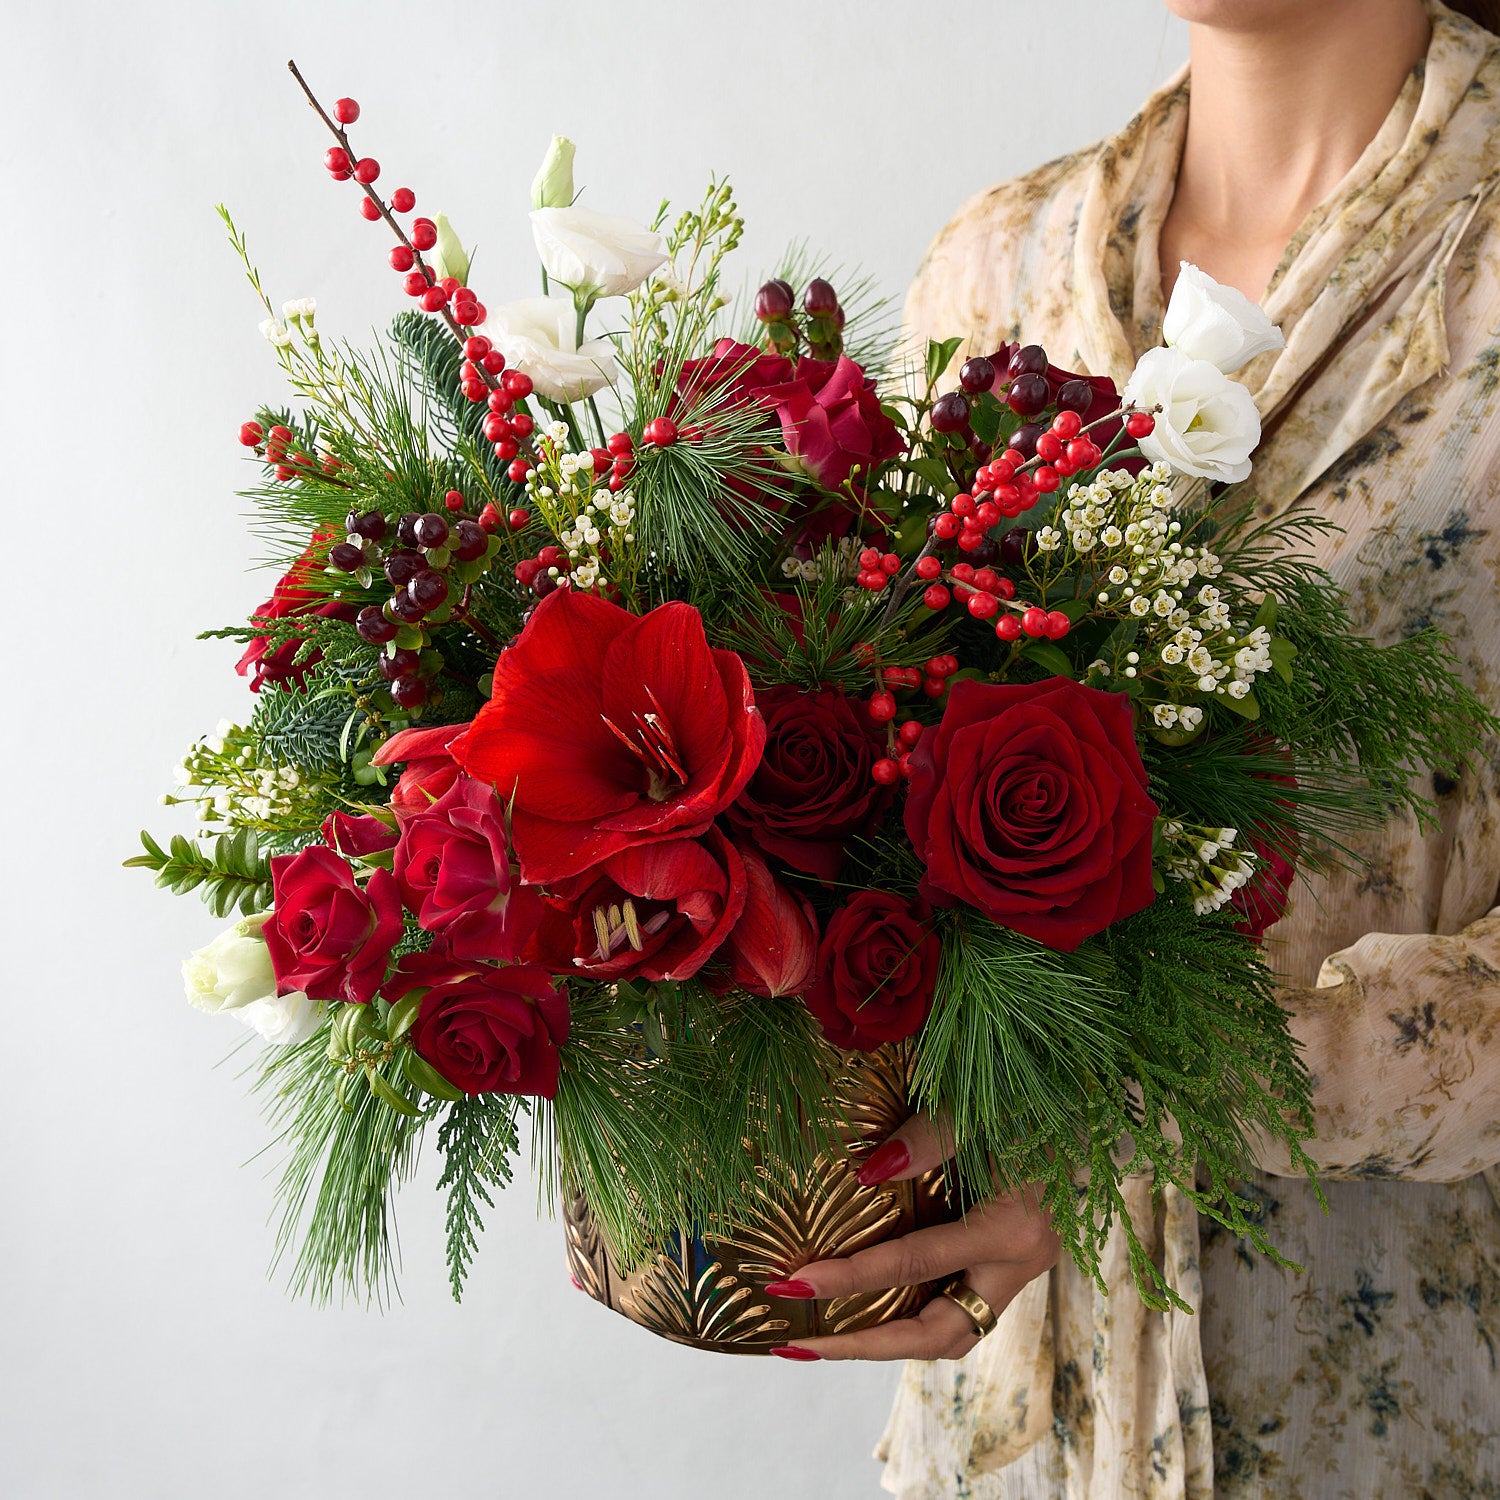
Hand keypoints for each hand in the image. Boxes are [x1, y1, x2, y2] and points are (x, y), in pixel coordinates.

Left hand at [766, 1112, 1058, 1361]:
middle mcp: (1021, 1265)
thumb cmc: (1028, 1094)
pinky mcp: (1008, 1264)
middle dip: (865, 1344)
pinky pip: (955, 1306)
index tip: (794, 1280)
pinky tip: (862, 1307)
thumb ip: (929, 1135)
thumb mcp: (979, 1104)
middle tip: (800, 1342)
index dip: (851, 1275)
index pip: (916, 1264)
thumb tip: (868, 1172)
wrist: (1079, 1099)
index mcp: (1015, 1229)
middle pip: (938, 1335)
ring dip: (884, 1340)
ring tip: (820, 1338)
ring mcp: (1018, 1270)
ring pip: (950, 1332)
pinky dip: (906, 1313)